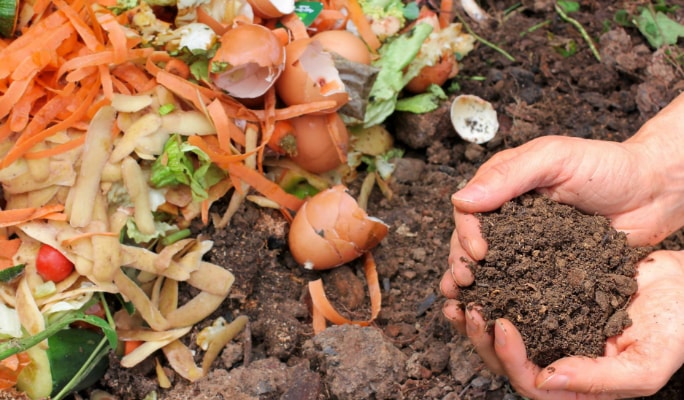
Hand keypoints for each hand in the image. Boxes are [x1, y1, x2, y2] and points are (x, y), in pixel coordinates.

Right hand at [442, 92, 683, 293]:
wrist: (654, 192)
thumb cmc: (607, 166)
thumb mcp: (555, 159)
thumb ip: (509, 175)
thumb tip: (460, 199)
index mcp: (503, 186)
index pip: (469, 210)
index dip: (465, 232)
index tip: (478, 252)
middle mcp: (509, 216)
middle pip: (471, 241)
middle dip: (461, 262)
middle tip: (465, 282)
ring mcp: (527, 244)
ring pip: (490, 265)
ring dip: (475, 284)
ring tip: (465, 303)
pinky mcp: (547, 267)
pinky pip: (521, 283)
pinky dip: (505, 297)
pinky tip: (495, 312)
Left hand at [442, 250, 683, 398]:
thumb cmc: (675, 327)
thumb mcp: (647, 363)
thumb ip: (599, 379)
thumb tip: (546, 379)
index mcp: (578, 383)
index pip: (531, 383)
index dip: (510, 358)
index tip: (500, 324)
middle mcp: (558, 358)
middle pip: (506, 361)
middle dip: (481, 338)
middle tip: (468, 308)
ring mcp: (550, 329)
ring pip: (501, 332)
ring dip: (476, 317)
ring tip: (458, 294)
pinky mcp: (547, 300)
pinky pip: (511, 300)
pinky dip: (491, 290)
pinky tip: (478, 275)